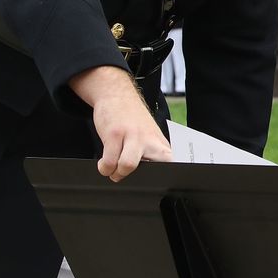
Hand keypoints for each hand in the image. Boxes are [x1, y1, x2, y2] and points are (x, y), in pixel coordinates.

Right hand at [70, 66, 171, 182]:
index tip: (169, 182)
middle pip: (158, 164)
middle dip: (146, 176)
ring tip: (114, 170)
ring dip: (117, 174)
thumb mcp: (151, 136)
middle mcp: (150, 139)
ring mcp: (133, 135)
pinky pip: (108, 162)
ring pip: (128, 165)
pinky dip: (104, 168)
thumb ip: (155, 155)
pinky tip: (104, 164)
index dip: (173, 172)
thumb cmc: (134, 120)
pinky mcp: (114, 134)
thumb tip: (156, 177)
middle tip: (130, 175)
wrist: (117, 95)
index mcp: (160, 143)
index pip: (173, 160)